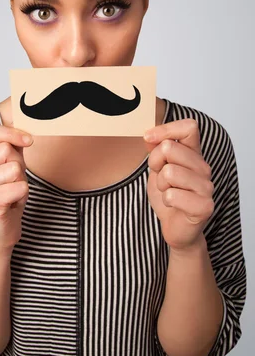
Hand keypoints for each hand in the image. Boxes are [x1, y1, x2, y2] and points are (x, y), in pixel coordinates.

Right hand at [0, 123, 33, 251]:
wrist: (2, 228)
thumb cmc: (8, 194)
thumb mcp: (11, 164)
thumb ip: (13, 144)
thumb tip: (24, 123)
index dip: (10, 132)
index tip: (28, 140)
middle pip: (7, 150)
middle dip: (18, 164)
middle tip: (12, 181)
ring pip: (15, 169)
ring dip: (20, 181)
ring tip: (11, 192)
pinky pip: (20, 186)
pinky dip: (23, 194)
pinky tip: (12, 202)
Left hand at [143, 118, 213, 251]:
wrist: (175, 227)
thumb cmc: (169, 195)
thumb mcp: (157, 168)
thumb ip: (157, 150)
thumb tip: (149, 136)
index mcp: (193, 154)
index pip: (189, 127)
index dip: (165, 129)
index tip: (148, 138)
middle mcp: (203, 168)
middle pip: (170, 148)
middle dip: (155, 163)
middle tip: (161, 177)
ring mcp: (206, 187)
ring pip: (169, 172)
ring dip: (161, 185)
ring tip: (168, 192)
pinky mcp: (204, 207)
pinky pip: (172, 195)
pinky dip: (166, 201)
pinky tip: (174, 205)